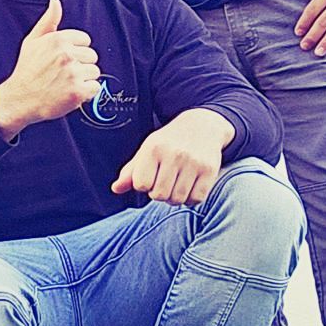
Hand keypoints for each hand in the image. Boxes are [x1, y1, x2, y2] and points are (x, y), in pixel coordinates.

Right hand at [0, 0, 100, 140]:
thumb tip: (55, 1)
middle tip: (63, 73)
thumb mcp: (33, 41)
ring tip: (66, 83)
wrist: (19, 99)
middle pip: (92, 56)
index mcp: (58, 39)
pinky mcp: (77, 91)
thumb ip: (48, 20)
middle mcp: (67, 54)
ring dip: (83, 79)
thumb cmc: (26, 70)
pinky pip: (95, 88)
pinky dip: (86, 93)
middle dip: (81, 65)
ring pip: (94, 72)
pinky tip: (71, 93)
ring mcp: (73, 73)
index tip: (64, 60)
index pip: (85, 40)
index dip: (76, 51)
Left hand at [112, 109, 235, 205]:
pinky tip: (189, 187)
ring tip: (176, 185)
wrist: (203, 126)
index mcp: (154, 148)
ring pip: (177, 199)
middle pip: (159, 195)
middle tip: (164, 182)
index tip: (150, 177)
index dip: (143, 185)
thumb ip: (131, 171)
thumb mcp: (147, 150)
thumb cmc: (170, 141)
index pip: (141, 184)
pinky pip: (196, 199)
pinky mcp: (209, 170)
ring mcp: (193, 162)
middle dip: (159, 193)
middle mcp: (174, 154)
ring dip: (175, 198)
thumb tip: (116, 189)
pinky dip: (191, 199)